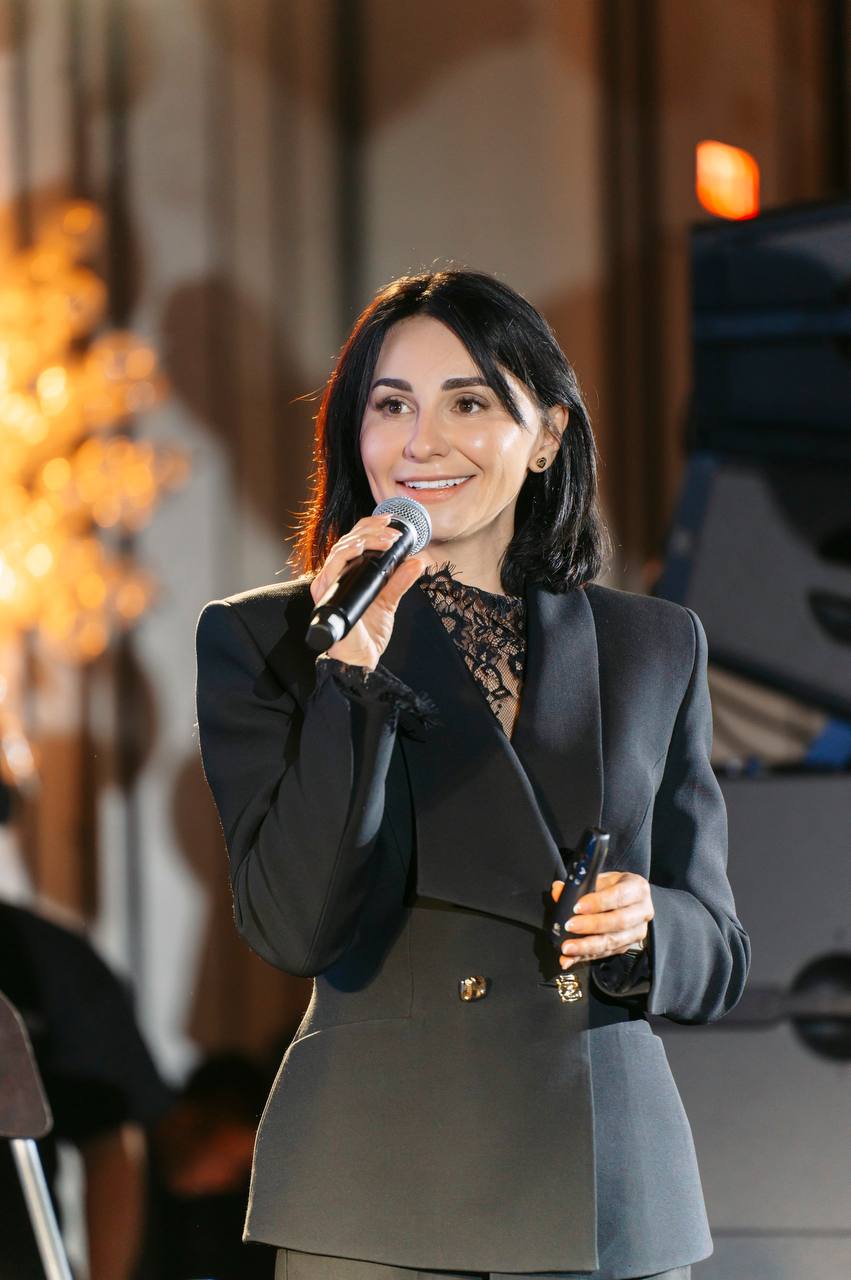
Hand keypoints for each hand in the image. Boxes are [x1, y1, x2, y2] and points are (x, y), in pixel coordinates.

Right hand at [310, 513, 429, 669]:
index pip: (353, 542)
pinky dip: (348, 555)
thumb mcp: (389, 601)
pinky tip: (363, 550)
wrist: (361, 660)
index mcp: (347, 576)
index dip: (369, 527)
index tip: (389, 521)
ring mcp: (328, 587)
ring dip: (365, 540)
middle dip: (370, 530)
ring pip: (339, 550)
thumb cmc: (368, 633)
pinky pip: (332, 568)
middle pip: (346, 541)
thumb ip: (400, 581)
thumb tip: (417, 562)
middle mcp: (335, 578)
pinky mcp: (326, 596)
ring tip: (388, 541)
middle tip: (392, 531)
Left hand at [549, 871, 652, 968]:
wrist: (628, 898)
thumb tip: (558, 890)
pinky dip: (586, 956)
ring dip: (587, 946)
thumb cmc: (613, 887)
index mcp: (637, 888)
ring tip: (568, 947)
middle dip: (591, 926)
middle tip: (570, 926)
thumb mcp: (600, 879)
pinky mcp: (627, 946)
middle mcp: (642, 911)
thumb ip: (579, 885)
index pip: (619, 895)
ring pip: (613, 942)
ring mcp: (637, 931)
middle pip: (618, 921)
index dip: (598, 902)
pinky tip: (571, 957)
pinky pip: (606, 953)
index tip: (577, 907)